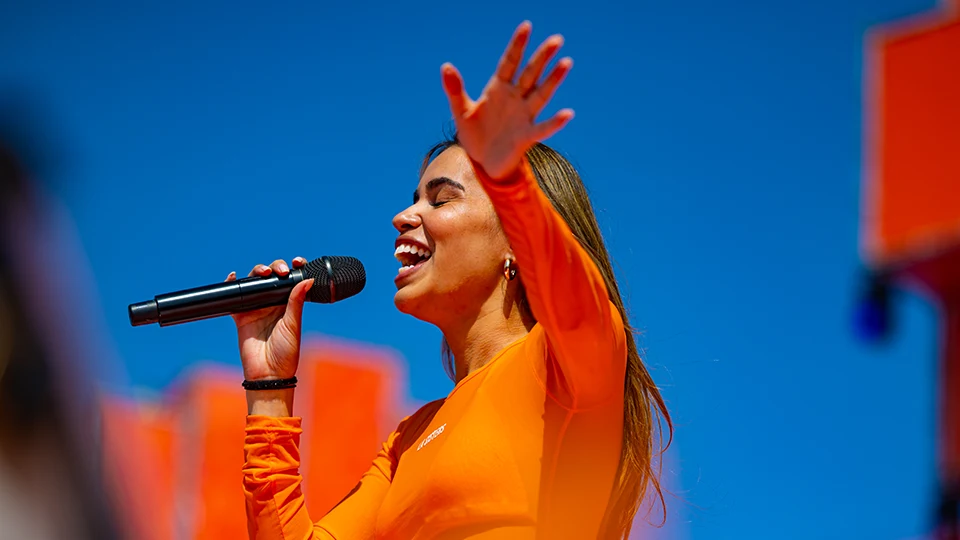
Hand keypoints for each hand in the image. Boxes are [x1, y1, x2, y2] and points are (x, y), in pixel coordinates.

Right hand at [226, 257, 313, 381]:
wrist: (268, 373)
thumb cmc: (286, 352)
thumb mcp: (293, 324)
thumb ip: (296, 301)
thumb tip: (307, 279)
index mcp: (289, 304)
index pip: (291, 280)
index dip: (294, 268)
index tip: (298, 262)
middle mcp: (273, 303)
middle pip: (271, 276)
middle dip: (275, 267)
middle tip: (280, 271)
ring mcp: (256, 308)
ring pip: (254, 282)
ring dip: (257, 271)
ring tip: (264, 272)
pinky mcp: (241, 315)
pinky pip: (234, 297)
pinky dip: (232, 284)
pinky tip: (233, 276)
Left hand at [441, 21, 573, 179]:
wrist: (483, 163)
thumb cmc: (474, 134)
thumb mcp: (460, 110)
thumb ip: (454, 89)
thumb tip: (445, 66)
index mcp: (498, 89)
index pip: (510, 62)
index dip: (517, 45)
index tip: (527, 26)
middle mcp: (515, 99)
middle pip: (530, 74)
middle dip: (542, 57)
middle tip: (557, 39)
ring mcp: (523, 116)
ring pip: (541, 94)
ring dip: (553, 80)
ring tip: (566, 62)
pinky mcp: (526, 136)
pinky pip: (542, 128)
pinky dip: (554, 122)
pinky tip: (567, 114)